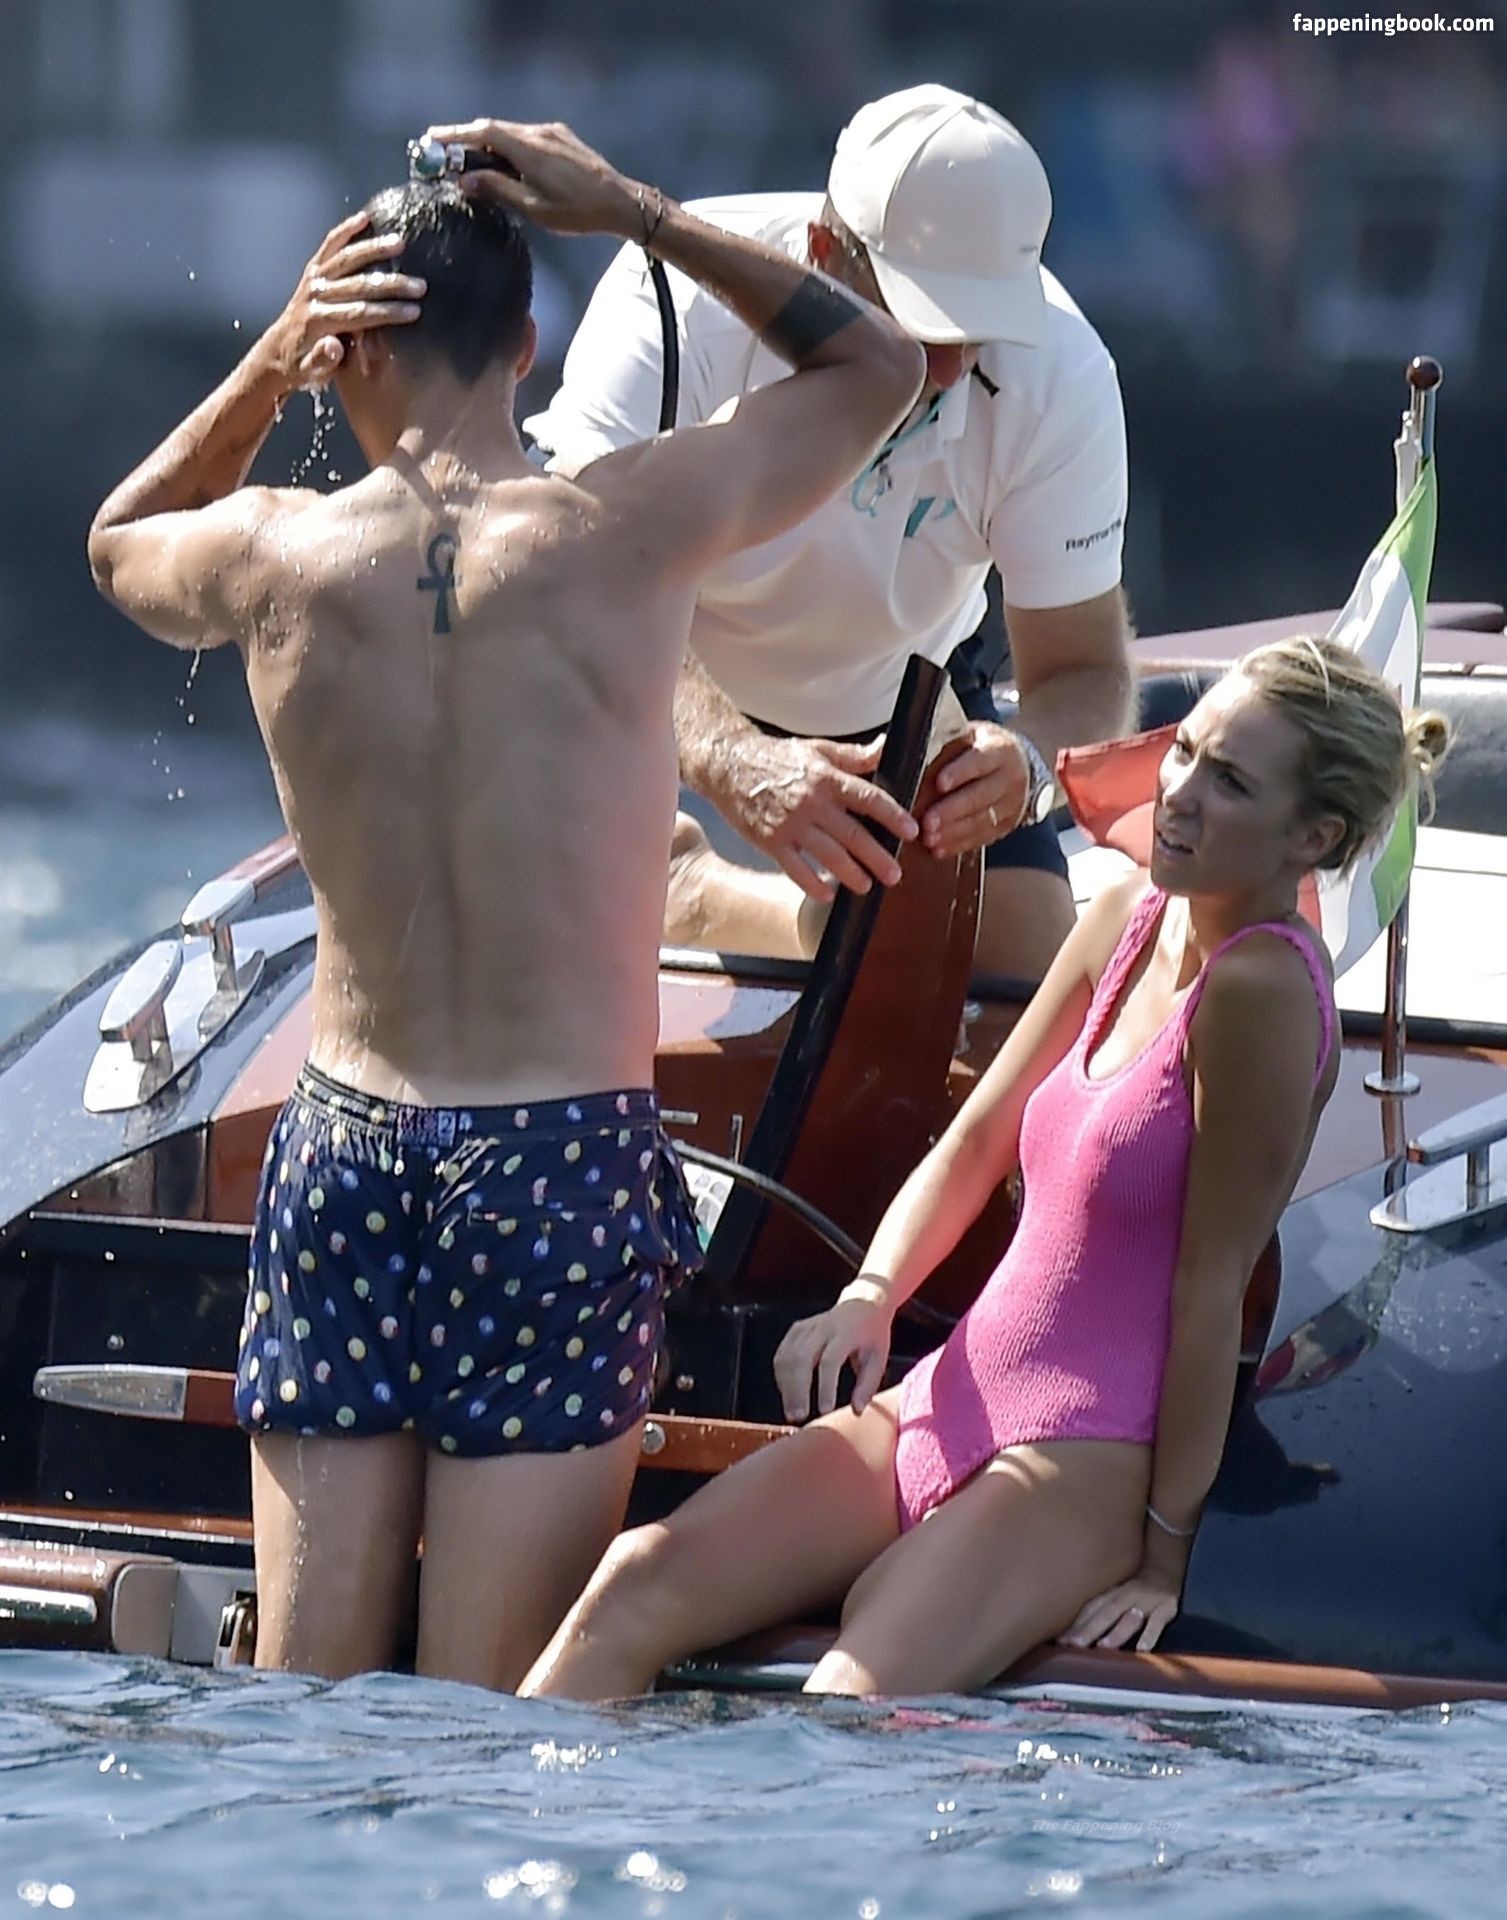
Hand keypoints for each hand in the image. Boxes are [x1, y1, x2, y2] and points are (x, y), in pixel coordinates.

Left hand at [260, 212, 424, 391]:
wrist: (276, 353)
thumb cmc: (300, 367)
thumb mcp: (310, 374)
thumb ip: (323, 361)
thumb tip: (334, 347)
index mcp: (318, 322)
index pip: (359, 314)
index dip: (388, 312)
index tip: (413, 311)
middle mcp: (314, 296)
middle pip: (358, 285)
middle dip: (391, 284)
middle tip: (419, 285)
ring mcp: (313, 280)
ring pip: (346, 259)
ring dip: (374, 250)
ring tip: (399, 242)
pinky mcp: (313, 270)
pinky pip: (329, 246)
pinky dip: (346, 231)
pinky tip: (365, 218)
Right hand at [421, 118, 641, 237]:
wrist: (620, 203)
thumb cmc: (577, 211)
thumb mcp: (533, 207)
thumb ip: (497, 189)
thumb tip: (464, 179)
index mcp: (528, 148)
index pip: (482, 131)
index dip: (454, 134)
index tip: (431, 138)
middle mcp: (538, 132)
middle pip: (494, 129)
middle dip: (468, 140)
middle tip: (447, 156)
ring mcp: (552, 132)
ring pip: (511, 133)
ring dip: (490, 145)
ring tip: (475, 165)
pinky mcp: (563, 138)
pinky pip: (527, 137)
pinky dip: (510, 147)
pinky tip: (507, 166)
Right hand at [714, 733, 918, 902]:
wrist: (729, 764)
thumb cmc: (777, 758)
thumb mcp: (818, 750)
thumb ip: (854, 756)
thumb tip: (886, 747)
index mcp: (827, 778)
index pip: (868, 798)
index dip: (892, 816)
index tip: (911, 832)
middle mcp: (811, 802)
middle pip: (853, 834)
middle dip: (877, 857)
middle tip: (895, 874)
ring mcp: (790, 824)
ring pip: (828, 855)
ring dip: (850, 874)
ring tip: (866, 886)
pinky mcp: (770, 841)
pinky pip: (795, 869)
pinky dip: (812, 884)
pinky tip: (827, 894)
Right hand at [773, 1286, 894, 1421]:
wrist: (864, 1303)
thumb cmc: (872, 1336)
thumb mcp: (879, 1358)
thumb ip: (868, 1385)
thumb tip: (856, 1411)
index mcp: (846, 1333)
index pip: (830, 1361)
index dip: (825, 1387)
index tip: (824, 1412)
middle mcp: (823, 1326)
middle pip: (801, 1358)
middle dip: (796, 1390)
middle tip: (797, 1417)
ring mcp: (807, 1326)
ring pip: (787, 1356)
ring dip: (786, 1386)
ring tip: (791, 1412)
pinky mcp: (796, 1329)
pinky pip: (782, 1353)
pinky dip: (782, 1376)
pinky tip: (787, 1393)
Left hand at [919, 722, 1030, 857]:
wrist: (1015, 763)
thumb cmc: (977, 748)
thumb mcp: (962, 735)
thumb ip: (928, 743)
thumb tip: (880, 750)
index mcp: (999, 748)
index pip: (980, 760)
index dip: (960, 772)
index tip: (939, 783)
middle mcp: (1011, 776)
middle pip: (981, 796)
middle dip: (952, 811)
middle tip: (927, 823)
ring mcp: (1013, 802)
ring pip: (983, 820)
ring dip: (954, 832)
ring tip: (930, 839)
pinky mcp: (1008, 824)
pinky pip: (984, 837)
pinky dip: (960, 844)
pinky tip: (940, 849)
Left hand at [1057, 1569, 1180, 1652]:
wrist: (1163, 1572)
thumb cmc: (1131, 1590)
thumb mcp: (1112, 1594)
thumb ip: (1094, 1610)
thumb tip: (1066, 1631)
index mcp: (1109, 1593)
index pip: (1089, 1609)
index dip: (1074, 1624)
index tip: (1060, 1640)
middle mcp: (1125, 1596)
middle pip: (1105, 1614)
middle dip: (1089, 1629)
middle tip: (1074, 1644)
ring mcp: (1146, 1602)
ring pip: (1128, 1618)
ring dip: (1116, 1632)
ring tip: (1103, 1646)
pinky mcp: (1165, 1609)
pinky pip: (1157, 1623)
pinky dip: (1150, 1635)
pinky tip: (1142, 1649)